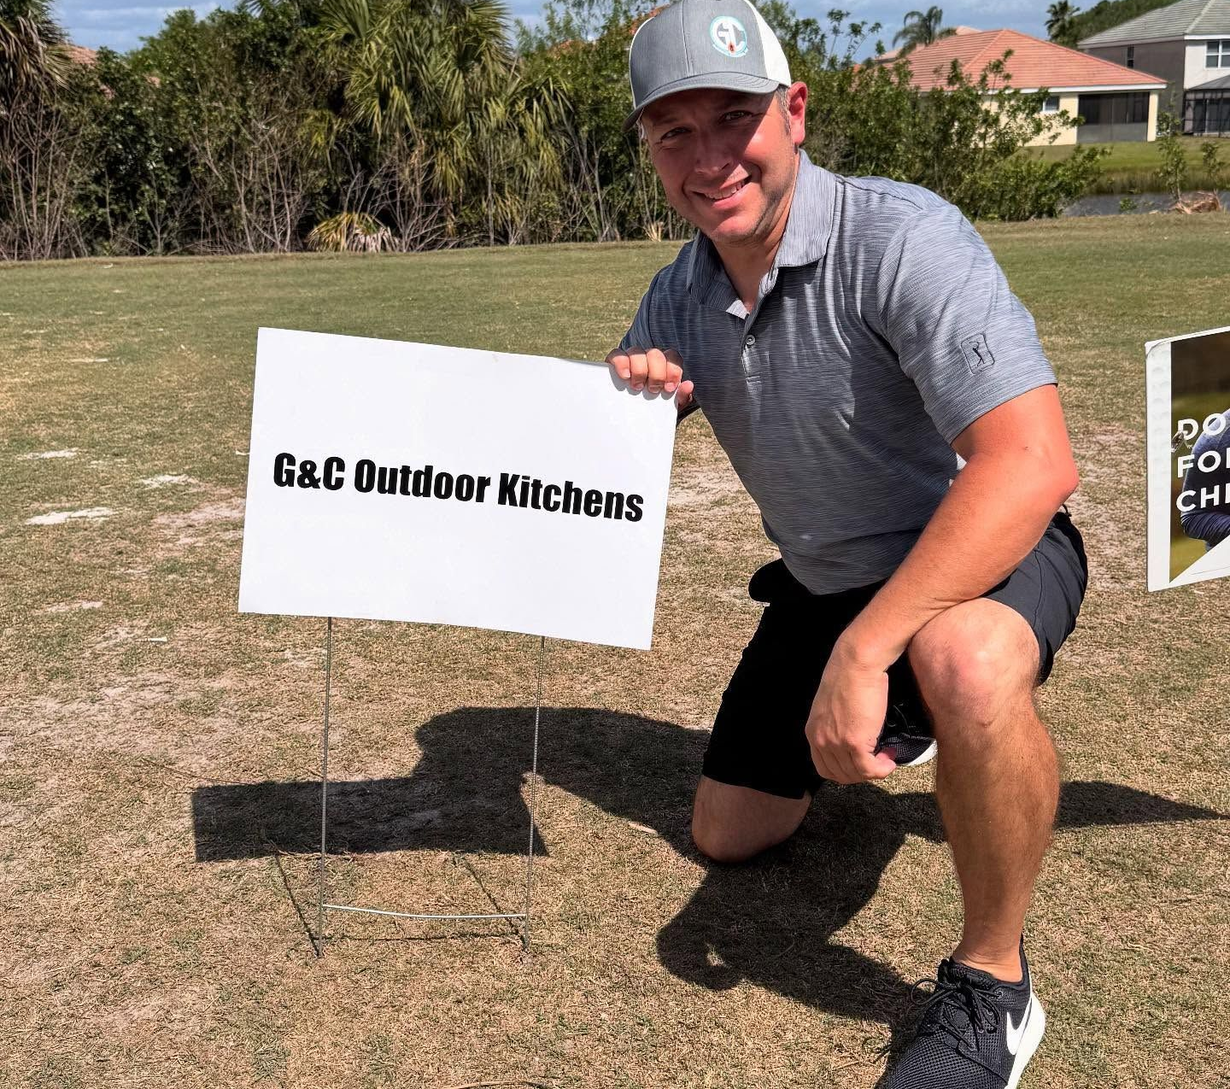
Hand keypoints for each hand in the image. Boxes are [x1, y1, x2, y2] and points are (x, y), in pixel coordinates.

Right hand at [606, 345, 693, 410]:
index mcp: (665, 365)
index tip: (669, 388)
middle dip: (656, 372)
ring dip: (639, 369)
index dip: (673, 370)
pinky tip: (625, 376)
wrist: (634, 421)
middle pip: (655, 353)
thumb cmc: (655, 409)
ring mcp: (631, 359)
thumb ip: (682, 397)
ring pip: (636, 352)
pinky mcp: (615, 363)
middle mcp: (649, 358)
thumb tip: (689, 385)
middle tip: (653, 390)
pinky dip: (622, 363)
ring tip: (637, 387)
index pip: (672, 357)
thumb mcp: (670, 406)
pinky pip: (617, 354)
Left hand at [804, 646, 896, 784]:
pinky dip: (883, 769)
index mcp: (813, 732)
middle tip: (878, 762)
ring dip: (875, 771)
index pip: (825, 768)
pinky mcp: (854, 741)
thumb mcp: (832, 707)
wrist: (856, 663)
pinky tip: (890, 759)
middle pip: (841, 775)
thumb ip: (835, 727)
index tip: (861, 765)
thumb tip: (851, 741)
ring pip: (856, 774)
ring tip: (886, 757)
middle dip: (862, 773)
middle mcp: (821, 740)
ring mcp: (836, 742)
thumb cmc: (849, 677)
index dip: (846, 772)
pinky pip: (869, 769)